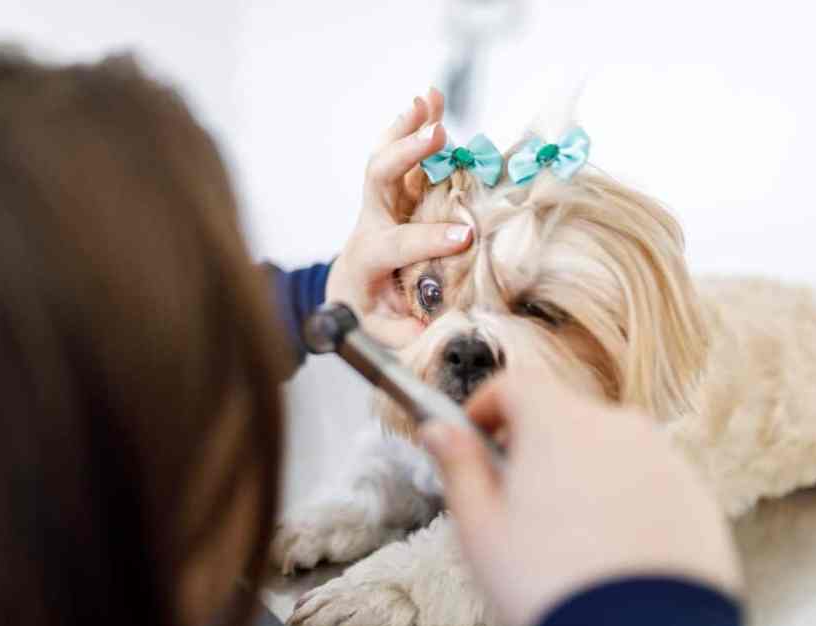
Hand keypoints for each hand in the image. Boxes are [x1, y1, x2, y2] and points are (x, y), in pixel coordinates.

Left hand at [325, 88, 472, 348]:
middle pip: (378, 181)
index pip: (395, 243)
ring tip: (427, 102)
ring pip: (387, 158)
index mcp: (368, 259)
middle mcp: (371, 224)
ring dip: (407, 128)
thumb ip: (412, 336)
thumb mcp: (387, 337)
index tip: (465, 237)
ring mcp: (384, 204)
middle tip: (436, 137)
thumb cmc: (372, 317)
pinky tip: (431, 99)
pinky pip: (404, 155)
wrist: (350, 293)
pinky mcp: (398, 193)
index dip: (429, 239)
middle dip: (405, 156)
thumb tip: (447, 332)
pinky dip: (415, 125)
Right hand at [419, 370, 742, 625]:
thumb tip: (439, 432)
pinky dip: (622, 500)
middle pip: (562, 416)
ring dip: (578, 473)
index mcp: (558, 425)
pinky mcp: (695, 497)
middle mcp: (617, 427)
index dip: (486, 404)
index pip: (516, 383)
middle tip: (513, 498)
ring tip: (563, 536)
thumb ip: (459, 468)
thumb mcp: (481, 529)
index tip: (474, 435)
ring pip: (606, 449)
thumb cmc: (550, 585)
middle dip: (532, 446)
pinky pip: (645, 482)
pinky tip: (606, 549)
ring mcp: (664, 460)